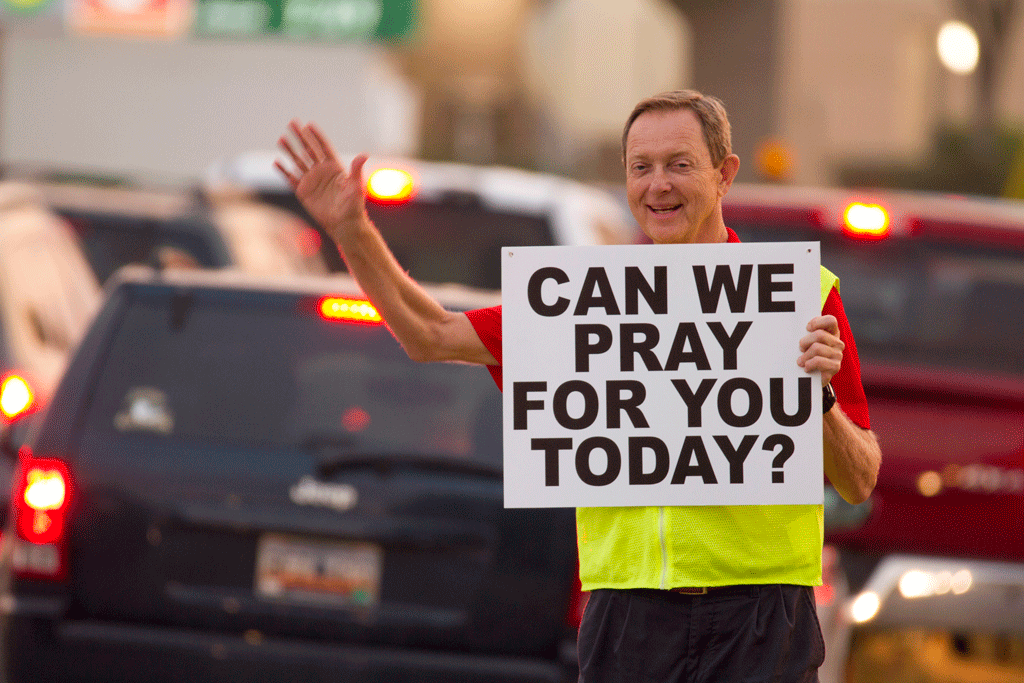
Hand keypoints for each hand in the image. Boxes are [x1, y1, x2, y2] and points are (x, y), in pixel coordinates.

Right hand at [276, 120, 367, 242]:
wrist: (344, 224)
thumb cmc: (353, 206)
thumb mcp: (356, 186)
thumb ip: (356, 169)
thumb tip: (364, 154)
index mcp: (334, 167)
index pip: (323, 147)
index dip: (316, 136)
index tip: (309, 124)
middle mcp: (321, 171)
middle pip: (308, 150)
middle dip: (301, 136)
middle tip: (292, 123)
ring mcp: (311, 180)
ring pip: (298, 161)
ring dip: (289, 150)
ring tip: (281, 139)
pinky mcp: (303, 191)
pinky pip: (291, 178)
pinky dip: (284, 171)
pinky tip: (277, 162)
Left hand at [798, 315, 843, 385]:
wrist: (811, 379)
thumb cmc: (807, 356)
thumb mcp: (806, 343)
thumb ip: (805, 333)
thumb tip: (791, 326)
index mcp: (832, 333)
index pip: (831, 321)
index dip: (818, 322)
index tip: (807, 328)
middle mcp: (837, 343)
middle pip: (820, 334)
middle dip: (805, 341)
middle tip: (800, 348)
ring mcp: (838, 355)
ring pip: (817, 348)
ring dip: (805, 355)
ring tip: (801, 361)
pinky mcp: (835, 367)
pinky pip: (818, 361)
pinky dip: (809, 364)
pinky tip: (806, 368)